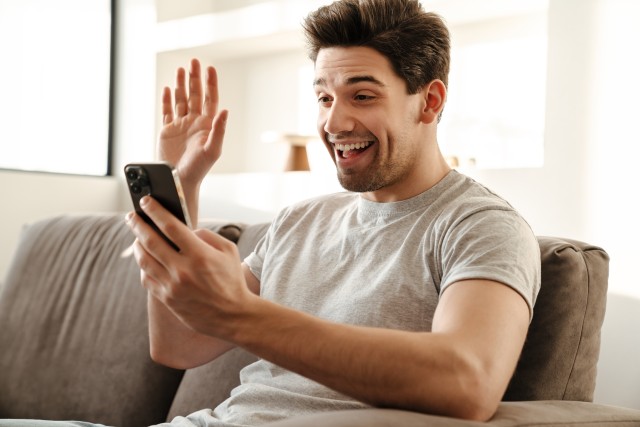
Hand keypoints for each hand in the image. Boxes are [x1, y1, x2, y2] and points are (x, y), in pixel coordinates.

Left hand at [127, 196, 252, 338]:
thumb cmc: (232, 280)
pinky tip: (145, 259)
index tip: (146, 201)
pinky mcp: (167, 299)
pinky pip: (147, 278)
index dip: (155, 211)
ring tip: (136, 237)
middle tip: (131, 216)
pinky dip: (143, 266)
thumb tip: (187, 230)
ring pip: (144, 260)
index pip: (170, 226)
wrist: (233, 316)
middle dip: (138, 224)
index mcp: (199, 255)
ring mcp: (172, 286)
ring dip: (136, 245)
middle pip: (151, 241)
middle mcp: (182, 270)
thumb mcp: (229, 251)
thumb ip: (207, 236)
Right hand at [158, 58, 228, 223]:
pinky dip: (167, 99)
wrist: (180, 180)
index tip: (209, 68)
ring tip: (180, 69)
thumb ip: (219, 129)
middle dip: (194, 78)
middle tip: (193, 61)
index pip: (210, 99)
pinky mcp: (167, 131)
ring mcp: (181, 125)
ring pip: (181, 100)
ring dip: (181, 85)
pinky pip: (167, 111)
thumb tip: (225, 110)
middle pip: (195, 95)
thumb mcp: (213, 149)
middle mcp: (194, 122)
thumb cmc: (199, 168)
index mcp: (207, 125)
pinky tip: (168, 88)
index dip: (210, 83)